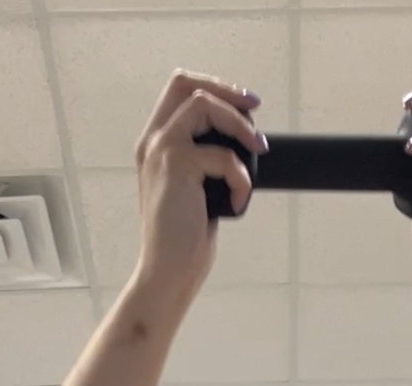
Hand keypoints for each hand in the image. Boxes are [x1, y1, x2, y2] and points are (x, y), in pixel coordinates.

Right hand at [134, 71, 263, 305]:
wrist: (167, 273)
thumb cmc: (184, 240)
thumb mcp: (195, 191)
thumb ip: (205, 161)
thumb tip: (242, 141)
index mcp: (155, 146)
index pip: (179, 91)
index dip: (215, 87)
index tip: (246, 105)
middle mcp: (152, 142)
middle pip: (187, 84)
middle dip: (226, 92)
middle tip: (254, 112)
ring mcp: (161, 151)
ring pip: (204, 106)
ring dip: (239, 126)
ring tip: (259, 151)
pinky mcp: (177, 166)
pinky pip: (224, 155)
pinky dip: (241, 177)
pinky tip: (239, 201)